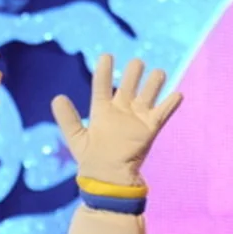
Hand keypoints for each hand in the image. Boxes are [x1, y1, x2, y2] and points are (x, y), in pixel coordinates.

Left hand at [51, 54, 182, 185]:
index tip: (106, 55)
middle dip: (134, 72)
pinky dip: (171, 103)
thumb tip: (56, 97)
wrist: (109, 178)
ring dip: (154, 82)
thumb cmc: (91, 159)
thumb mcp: (76, 137)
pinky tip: (176, 94)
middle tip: (136, 63)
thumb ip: (67, 118)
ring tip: (158, 73)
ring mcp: (137, 117)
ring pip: (149, 93)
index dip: (104, 71)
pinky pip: (163, 112)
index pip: (101, 85)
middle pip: (129, 84)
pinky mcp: (151, 128)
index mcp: (102, 110)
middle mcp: (121, 110)